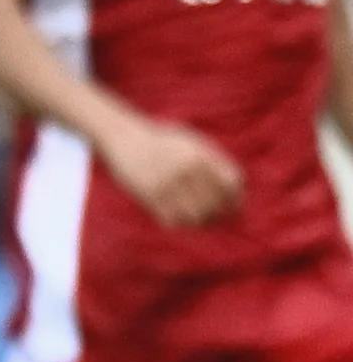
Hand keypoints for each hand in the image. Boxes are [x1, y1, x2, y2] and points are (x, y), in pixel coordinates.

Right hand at [101, 116, 245, 227]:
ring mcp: (167, 184)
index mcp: (200, 157)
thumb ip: (214, 162)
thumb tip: (236, 187)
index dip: (236, 198)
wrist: (124, 138)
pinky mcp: (150, 196)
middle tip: (222, 219)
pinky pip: (172, 220)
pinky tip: (182, 220)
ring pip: (196, 216)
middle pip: (215, 204)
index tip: (236, 206)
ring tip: (203, 222)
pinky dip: (181, 223)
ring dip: (202, 222)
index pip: (230, 185)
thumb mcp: (192, 144)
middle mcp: (186, 171)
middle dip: (222, 215)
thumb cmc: (162, 141)